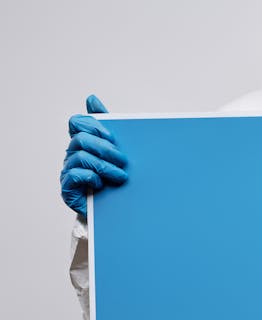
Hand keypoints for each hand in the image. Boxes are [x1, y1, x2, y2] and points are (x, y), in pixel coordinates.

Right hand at [60, 95, 127, 216]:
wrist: (118, 209)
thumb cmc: (116, 176)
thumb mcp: (116, 149)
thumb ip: (107, 124)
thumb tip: (91, 98)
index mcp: (83, 142)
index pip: (77, 122)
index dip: (94, 125)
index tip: (113, 136)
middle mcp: (72, 154)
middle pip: (81, 139)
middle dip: (105, 148)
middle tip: (123, 160)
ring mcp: (68, 171)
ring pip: (80, 157)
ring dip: (104, 166)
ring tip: (121, 176)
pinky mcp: (68, 189)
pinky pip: (74, 175)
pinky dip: (91, 178)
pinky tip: (102, 184)